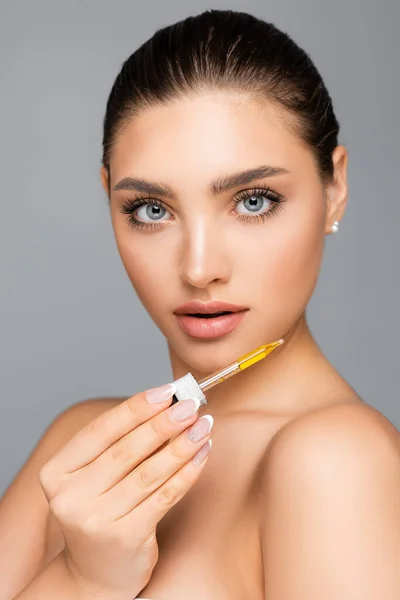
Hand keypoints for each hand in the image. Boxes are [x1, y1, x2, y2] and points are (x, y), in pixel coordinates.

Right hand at [39, 384, 212, 598]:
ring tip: (203, 425)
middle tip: (190, 405)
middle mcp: (70, 497)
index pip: (100, 431)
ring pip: (149, 472)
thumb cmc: (100, 510)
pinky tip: (202, 454)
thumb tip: (166, 404)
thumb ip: (119, 443)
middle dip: (163, 423)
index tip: (165, 391)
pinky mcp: (125, 538)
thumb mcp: (95, 477)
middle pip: (125, 450)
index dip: (135, 408)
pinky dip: (187, 472)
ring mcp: (96, 520)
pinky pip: (164, 496)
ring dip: (181, 445)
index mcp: (57, 473)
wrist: (94, 573)